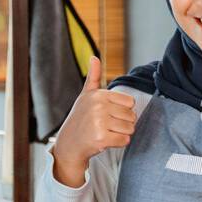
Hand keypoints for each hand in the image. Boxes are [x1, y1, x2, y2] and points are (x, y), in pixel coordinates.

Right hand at [50, 56, 136, 186]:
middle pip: (132, 116)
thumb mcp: (85, 96)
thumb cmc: (80, 118)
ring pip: (130, 128)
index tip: (109, 113)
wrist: (69, 144)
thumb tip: (94, 57)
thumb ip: (93, 77)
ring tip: (106, 132)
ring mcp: (99, 123)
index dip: (123, 110)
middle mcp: (98, 107)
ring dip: (121, 133)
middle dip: (123, 123)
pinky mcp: (101, 138)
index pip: (130, 102)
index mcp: (98, 95)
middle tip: (107, 125)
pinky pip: (125, 140)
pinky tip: (106, 141)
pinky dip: (119, 143)